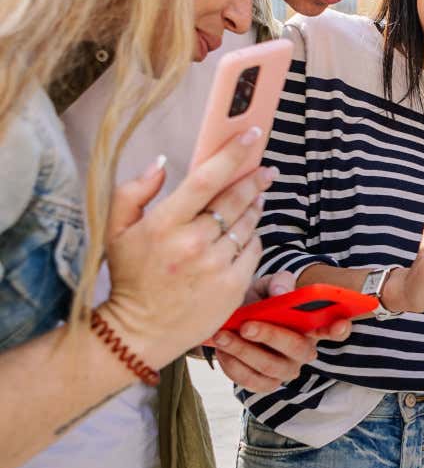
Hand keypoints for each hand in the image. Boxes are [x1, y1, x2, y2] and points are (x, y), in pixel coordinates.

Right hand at [102, 128, 273, 368]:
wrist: (140, 332)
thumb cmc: (130, 277)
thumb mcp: (116, 231)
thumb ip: (134, 192)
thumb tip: (163, 163)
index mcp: (164, 225)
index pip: (206, 180)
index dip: (232, 154)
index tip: (251, 135)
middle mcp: (193, 243)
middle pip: (235, 199)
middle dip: (255, 179)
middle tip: (265, 170)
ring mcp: (216, 266)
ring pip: (248, 224)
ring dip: (254, 207)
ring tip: (256, 198)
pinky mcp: (233, 286)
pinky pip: (254, 250)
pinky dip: (252, 238)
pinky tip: (246, 234)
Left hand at [210, 271, 352, 392]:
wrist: (233, 320)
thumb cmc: (259, 301)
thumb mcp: (267, 285)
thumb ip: (277, 283)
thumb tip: (282, 293)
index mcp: (312, 325)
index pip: (335, 328)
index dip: (340, 328)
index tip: (340, 322)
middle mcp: (304, 350)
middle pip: (297, 348)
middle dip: (270, 336)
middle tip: (247, 325)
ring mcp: (286, 370)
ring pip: (270, 367)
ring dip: (244, 352)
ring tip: (223, 335)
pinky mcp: (266, 384)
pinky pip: (251, 381)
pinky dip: (233, 366)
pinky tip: (222, 349)